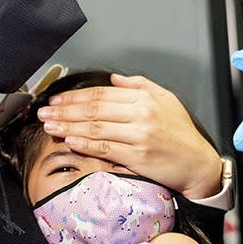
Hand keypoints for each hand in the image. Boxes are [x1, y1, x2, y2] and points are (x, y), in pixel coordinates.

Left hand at [37, 73, 221, 199]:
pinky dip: (84, 144)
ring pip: (95, 129)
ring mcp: (139, 136)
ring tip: (50, 126)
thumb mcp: (166, 99)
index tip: (58, 99)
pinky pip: (105, 149)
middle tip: (45, 111)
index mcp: (144, 98)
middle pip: (93, 110)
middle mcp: (141, 115)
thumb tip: (115, 79)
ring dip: (68, 126)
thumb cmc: (182, 134)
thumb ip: (139, 86)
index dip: (76, 96)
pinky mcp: (137, 157)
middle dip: (65, 110)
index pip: (101, 94)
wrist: (198, 164)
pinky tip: (69, 141)